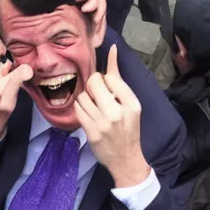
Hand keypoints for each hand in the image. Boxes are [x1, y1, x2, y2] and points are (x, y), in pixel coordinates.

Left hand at [74, 44, 150, 186]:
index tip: (105, 85)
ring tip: (93, 105)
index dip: (104, 78)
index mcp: (131, 103)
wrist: (126, 159)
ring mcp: (103, 123)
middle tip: (97, 94)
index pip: (110, 76)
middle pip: (94, 82)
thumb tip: (113, 50)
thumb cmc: (129, 129)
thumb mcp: (131, 104)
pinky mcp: (91, 132)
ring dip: (85, 98)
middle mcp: (117, 112)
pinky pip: (78, 109)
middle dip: (92, 84)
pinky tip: (88, 113)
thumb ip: (118, 79)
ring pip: (83, 96)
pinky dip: (81, 108)